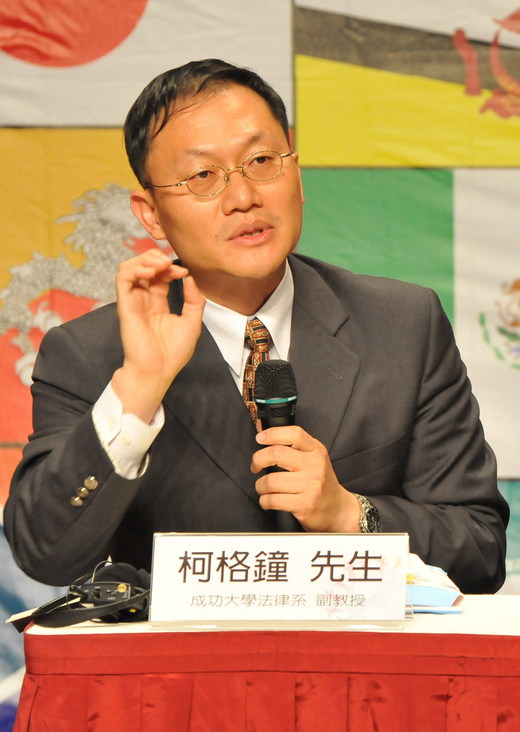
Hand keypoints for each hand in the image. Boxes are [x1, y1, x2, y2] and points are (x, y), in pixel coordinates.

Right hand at [112, 249, 204, 420]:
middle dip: (157, 258)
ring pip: (129, 267)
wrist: (157, 370)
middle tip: (171, 264)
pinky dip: (135, 268)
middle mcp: (144, 300)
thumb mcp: (192, 322)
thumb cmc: (173, 353)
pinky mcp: (125, 304)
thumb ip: (194, 299)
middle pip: (143, 266)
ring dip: (145, 259)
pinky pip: (122, 277)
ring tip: (160, 264)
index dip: (171, 268)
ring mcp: (133, 301)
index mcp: (158, 303)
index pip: (160, 275)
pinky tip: (152, 271)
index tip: (185, 272)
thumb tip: (191, 278)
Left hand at [251, 426, 361, 531]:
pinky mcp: (305, 504)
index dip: (273, 433)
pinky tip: (268, 500)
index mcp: (316, 451)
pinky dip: (264, 501)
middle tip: (256, 466)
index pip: (294, 434)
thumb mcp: (312, 458)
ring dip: (260, 485)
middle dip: (258, 460)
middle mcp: (315, 466)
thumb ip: (289, 443)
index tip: (260, 438)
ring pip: (271, 481)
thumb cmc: (320, 481)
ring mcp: (311, 486)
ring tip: (263, 487)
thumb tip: (261, 428)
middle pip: (277, 454)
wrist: (337, 509)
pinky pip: (273, 500)